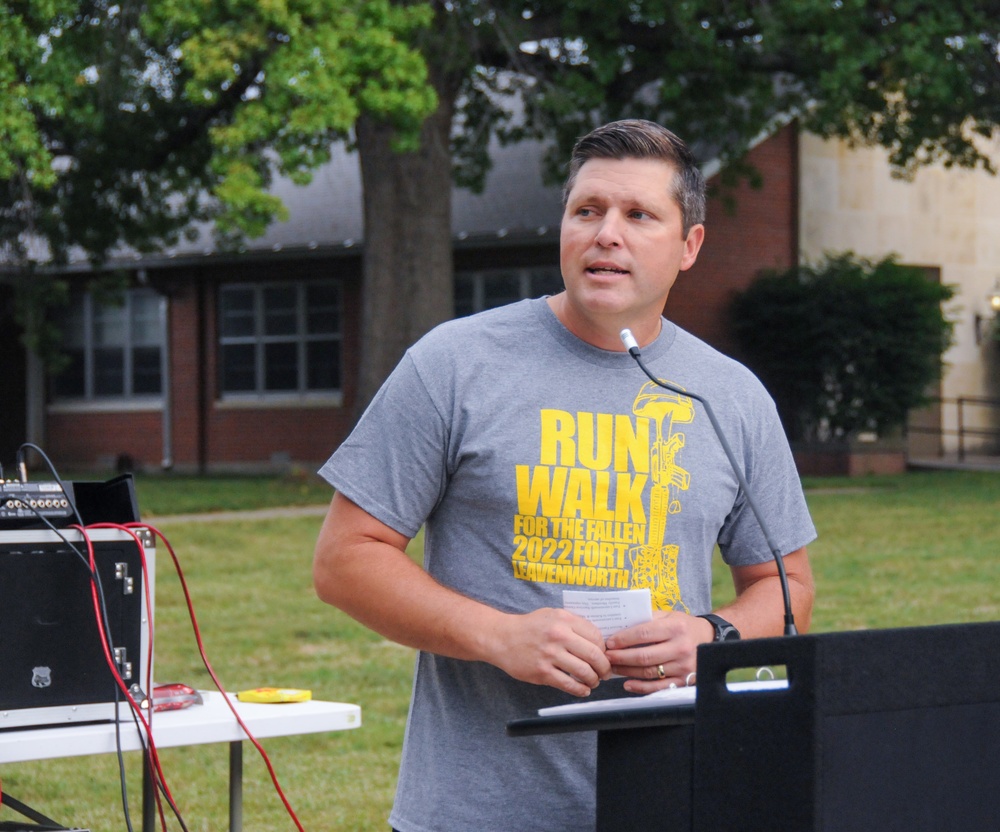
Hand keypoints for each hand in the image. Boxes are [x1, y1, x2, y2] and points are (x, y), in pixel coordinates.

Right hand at [488, 608, 611, 697]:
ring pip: (584, 672)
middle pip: (594, 655)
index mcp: (563, 619)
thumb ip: (573, 624)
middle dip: (604, 667)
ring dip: (593, 680)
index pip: (596, 636)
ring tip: (593, 681)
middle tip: (605, 673)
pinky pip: (569, 684)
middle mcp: (558, 636)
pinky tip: (583, 690)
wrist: (501, 638)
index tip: (605, 656)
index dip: (604, 649)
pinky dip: (580, 690)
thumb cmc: (529, 626)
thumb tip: (598, 641)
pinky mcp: (542, 672)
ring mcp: (550, 655)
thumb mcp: (552, 615)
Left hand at [605, 611, 713, 693]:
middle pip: (644, 656)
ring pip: (649, 672)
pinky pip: (659, 687)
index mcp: (675, 628)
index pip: (644, 633)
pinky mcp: (685, 681)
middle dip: (621, 657)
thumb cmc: (683, 626)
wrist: (710, 639)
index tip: (609, 643)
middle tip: (606, 657)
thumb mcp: (669, 615)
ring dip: (627, 671)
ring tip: (613, 668)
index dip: (624, 639)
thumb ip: (647, 619)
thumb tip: (620, 627)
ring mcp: (683, 667)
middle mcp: (681, 648)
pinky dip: (641, 687)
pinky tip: (627, 683)